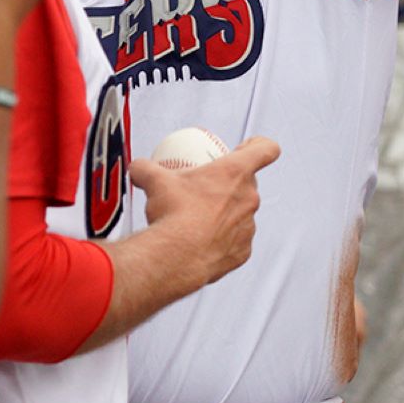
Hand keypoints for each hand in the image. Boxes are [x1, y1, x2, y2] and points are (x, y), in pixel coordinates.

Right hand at [128, 136, 278, 284]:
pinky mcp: (243, 252)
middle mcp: (249, 198)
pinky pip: (235, 241)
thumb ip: (146, 168)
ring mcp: (248, 227)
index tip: (247, 148)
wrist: (176, 256)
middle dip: (230, 185)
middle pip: (249, 184)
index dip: (260, 146)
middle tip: (207, 190)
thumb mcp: (155, 181)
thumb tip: (138, 168)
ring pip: (241, 214)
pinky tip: (201, 241)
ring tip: (200, 219)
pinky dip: (221, 240)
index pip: (264, 149)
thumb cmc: (174, 215)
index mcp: (235, 173)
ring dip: (225, 214)